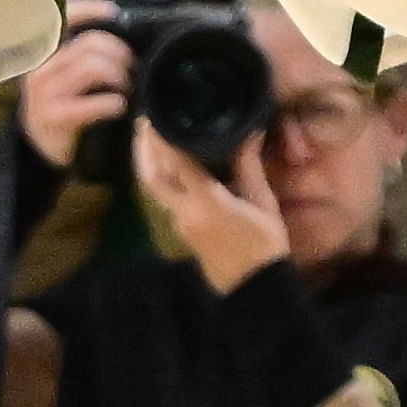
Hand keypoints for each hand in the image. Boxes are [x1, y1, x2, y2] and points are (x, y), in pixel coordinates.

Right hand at [18, 0, 133, 168]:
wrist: (44, 151)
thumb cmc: (63, 105)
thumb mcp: (66, 74)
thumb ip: (83, 51)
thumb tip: (122, 27)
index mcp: (44, 53)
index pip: (63, 17)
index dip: (91, 9)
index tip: (115, 13)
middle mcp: (40, 68)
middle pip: (90, 43)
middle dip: (120, 53)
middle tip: (132, 67)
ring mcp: (44, 92)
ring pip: (93, 67)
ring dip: (119, 76)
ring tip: (126, 87)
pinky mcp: (54, 116)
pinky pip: (92, 103)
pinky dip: (112, 103)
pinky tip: (118, 106)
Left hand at [132, 112, 290, 293]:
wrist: (254, 289)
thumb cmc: (265, 246)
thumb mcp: (263, 204)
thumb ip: (250, 167)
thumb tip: (251, 131)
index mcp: (207, 203)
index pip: (176, 164)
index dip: (161, 139)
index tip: (153, 117)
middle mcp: (185, 213)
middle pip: (151, 178)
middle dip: (142, 150)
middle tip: (142, 123)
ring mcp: (180, 225)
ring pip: (154, 189)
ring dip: (148, 163)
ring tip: (148, 138)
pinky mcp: (181, 231)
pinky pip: (165, 198)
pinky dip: (161, 177)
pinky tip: (169, 164)